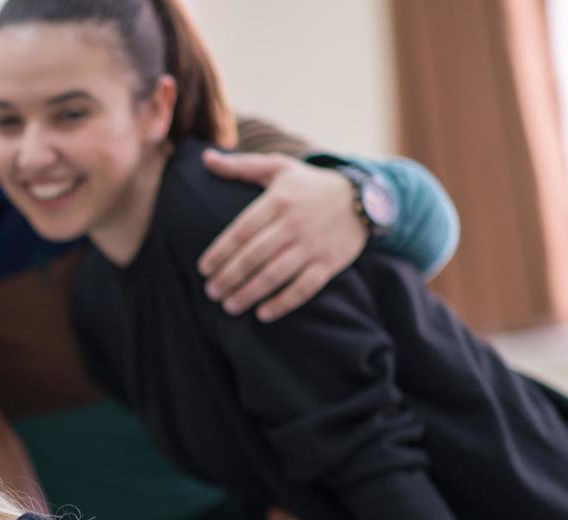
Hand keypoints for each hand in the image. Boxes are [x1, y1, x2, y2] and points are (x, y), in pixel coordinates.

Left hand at [198, 150, 366, 322]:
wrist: (364, 197)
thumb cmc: (309, 184)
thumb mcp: (278, 167)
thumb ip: (240, 165)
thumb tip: (206, 157)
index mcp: (279, 200)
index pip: (242, 230)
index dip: (220, 252)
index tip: (203, 269)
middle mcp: (295, 223)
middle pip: (254, 255)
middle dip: (229, 277)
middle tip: (210, 292)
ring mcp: (313, 245)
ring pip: (276, 274)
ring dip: (249, 293)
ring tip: (228, 306)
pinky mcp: (329, 263)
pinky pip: (304, 288)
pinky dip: (283, 303)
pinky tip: (262, 314)